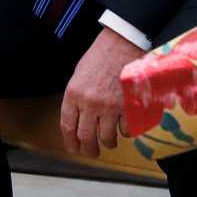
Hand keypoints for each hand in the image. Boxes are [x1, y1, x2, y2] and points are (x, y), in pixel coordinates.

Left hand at [60, 28, 145, 157]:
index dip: (70, 141)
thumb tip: (78, 117)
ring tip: (110, 142)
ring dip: (108, 142)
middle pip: (86, 136)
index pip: (67, 126)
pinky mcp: (128, 106)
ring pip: (106, 137)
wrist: (122, 42)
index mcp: (73, 94)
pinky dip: (125, 132)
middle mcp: (89, 103)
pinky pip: (126, 129)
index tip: (74, 149)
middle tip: (92, 153)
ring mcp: (110, 106)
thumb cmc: (100, 55)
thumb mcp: (79, 74)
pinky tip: (124, 128)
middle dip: (89, 149)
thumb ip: (77, 97)